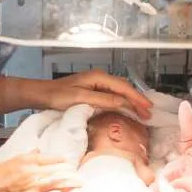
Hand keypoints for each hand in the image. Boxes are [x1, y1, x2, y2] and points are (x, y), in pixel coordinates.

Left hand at [35, 70, 152, 118]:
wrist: (42, 94)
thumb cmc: (58, 96)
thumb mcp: (81, 98)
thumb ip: (103, 100)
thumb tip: (124, 102)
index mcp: (99, 77)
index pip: (124, 88)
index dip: (138, 99)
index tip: (149, 109)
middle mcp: (100, 78)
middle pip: (125, 89)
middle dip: (137, 100)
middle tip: (148, 114)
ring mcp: (96, 84)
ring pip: (120, 92)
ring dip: (131, 102)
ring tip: (141, 113)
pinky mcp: (92, 90)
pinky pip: (112, 95)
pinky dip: (122, 102)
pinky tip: (125, 109)